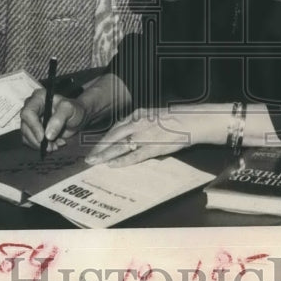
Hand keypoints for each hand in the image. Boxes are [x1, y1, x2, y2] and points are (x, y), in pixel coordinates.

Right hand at [20, 88, 87, 152]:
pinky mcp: (34, 130)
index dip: (33, 126)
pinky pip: (31, 142)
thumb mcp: (70, 109)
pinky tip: (54, 144)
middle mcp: (32, 108)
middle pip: (25, 126)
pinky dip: (42, 146)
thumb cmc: (74, 109)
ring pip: (27, 136)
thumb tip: (48, 135)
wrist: (77, 117)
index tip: (43, 138)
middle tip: (50, 147)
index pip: (28, 113)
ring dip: (40, 145)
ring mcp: (32, 120)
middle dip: (37, 140)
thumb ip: (59, 119)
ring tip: (55, 146)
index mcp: (38, 98)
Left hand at [85, 107, 203, 167]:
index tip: (97, 146)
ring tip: (94, 163)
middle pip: (112, 137)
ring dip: (105, 155)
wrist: (190, 121)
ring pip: (118, 146)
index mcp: (138, 115)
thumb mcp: (154, 115)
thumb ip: (141, 122)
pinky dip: (121, 161)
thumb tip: (132, 133)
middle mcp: (137, 124)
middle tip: (89, 158)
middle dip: (99, 148)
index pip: (116, 127)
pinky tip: (112, 166)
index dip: (105, 138)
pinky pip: (132, 156)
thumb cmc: (175, 118)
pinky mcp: (151, 148)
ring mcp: (143, 136)